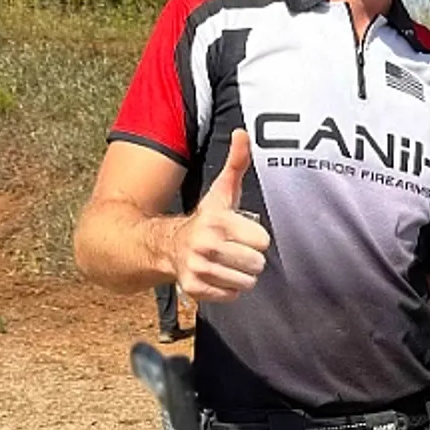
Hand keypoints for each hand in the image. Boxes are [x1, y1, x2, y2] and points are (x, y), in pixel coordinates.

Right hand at [169, 128, 270, 302]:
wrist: (166, 245)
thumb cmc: (206, 219)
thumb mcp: (222, 191)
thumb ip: (237, 163)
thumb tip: (243, 133)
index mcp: (217, 221)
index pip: (263, 242)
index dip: (255, 238)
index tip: (241, 233)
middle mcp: (206, 245)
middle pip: (256, 264)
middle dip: (249, 258)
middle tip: (234, 250)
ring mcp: (198, 268)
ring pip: (246, 282)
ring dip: (240, 275)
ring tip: (226, 262)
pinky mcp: (194, 289)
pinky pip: (231, 296)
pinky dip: (227, 289)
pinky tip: (217, 275)